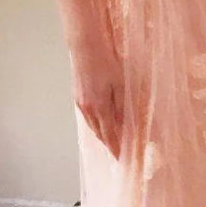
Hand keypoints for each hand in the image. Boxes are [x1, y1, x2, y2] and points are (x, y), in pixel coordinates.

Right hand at [69, 35, 124, 158]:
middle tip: (121, 154)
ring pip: (93, 128)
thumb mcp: (122, 85)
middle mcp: (88, 110)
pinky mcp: (78, 97)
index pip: (110, 137)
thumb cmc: (106, 62)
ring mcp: (81, 104)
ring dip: (104, 137)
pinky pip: (89, 119)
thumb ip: (124, 107)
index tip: (123, 160)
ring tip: (114, 143)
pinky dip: (97, 126)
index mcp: (100, 108)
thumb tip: (128, 126)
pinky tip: (103, 124)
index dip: (117, 150)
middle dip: (111, 146)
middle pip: (101, 135)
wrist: (85, 46)